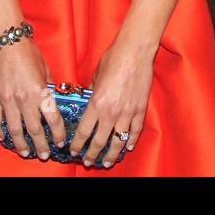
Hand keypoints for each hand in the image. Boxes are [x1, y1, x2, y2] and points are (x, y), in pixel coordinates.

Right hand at [0, 39, 66, 160]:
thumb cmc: (28, 51)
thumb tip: (51, 99)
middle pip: (34, 130)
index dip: (57, 133)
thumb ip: (48, 86)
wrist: (6, 39)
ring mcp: (7, 100)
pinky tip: (3, 138)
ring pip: (14, 130)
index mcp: (40, 91)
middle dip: (40, 146)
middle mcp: (24, 99)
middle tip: (44, 155)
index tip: (60, 141)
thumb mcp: (45, 68)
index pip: (52, 119)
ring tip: (25, 152)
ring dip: (20, 144)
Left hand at [69, 40, 152, 168]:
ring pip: (118, 141)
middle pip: (100, 142)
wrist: (134, 51)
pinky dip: (131, 141)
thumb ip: (92, 92)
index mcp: (96, 104)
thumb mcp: (95, 76)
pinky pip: (135, 131)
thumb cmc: (113, 59)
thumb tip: (90, 100)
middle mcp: (111, 112)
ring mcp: (127, 113)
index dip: (77, 145)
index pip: (83, 132)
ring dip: (111, 155)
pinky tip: (128, 147)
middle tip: (88, 162)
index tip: (74, 151)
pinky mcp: (140, 109)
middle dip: (92, 154)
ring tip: (107, 162)